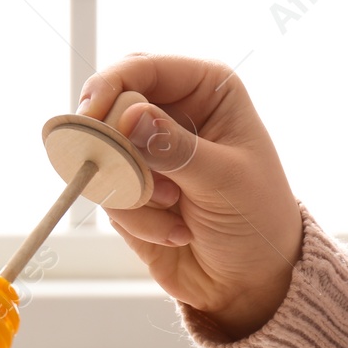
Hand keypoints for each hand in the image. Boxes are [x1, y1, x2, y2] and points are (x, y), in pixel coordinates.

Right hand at [79, 54, 301, 338]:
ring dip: (136, 191)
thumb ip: (174, 147)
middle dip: (117, 146)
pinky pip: (107, 194)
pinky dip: (137, 218)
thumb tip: (128, 117)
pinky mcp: (129, 189)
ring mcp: (147, 152)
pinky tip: (175, 232)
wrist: (250, 281)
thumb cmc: (256, 220)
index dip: (110, 85)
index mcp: (206, 90)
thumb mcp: (223, 180)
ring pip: (103, 154)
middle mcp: (172, 113)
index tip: (91, 115)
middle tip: (136, 177)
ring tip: (179, 210)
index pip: (142, 67)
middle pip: (110, 104)